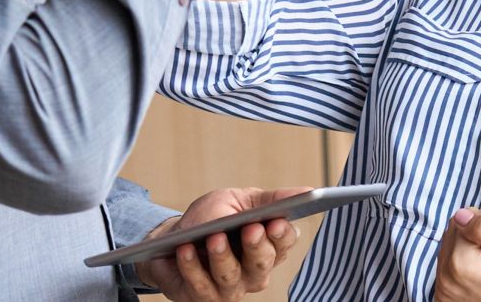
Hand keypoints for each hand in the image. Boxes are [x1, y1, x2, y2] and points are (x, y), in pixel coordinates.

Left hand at [136, 186, 308, 300]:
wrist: (171, 240)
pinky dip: (192, 266)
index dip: (281, 234)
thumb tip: (309, 191)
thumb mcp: (240, 201)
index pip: (284, 243)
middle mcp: (254, 272)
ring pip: (231, 276)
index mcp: (269, 246)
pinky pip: (200, 285)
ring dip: (222, 256)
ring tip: (214, 237)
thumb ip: (271, 199)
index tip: (276, 221)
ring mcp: (230, 288)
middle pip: (262, 263)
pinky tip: (186, 249)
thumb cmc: (211, 219)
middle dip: (257, 246)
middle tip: (252, 229)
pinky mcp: (203, 298)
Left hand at [433, 208, 480, 301]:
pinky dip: (462, 269)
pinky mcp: (444, 298)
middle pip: (451, 235)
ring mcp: (443, 292)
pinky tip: (480, 278)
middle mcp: (445, 279)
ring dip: (466, 253)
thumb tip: (462, 214)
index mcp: (461, 263)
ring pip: (448, 251)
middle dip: (472, 239)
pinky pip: (447, 269)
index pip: (459, 220)